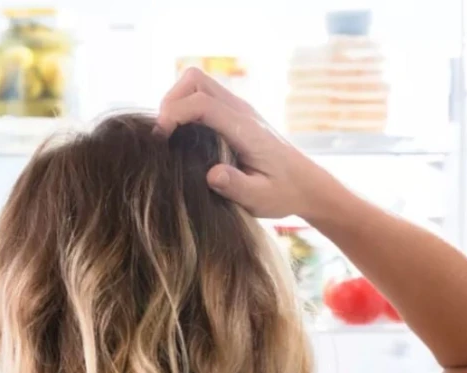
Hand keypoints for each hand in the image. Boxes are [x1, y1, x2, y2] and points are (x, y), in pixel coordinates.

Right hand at [156, 68, 336, 219]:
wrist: (306, 184)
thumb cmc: (283, 193)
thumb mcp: (260, 198)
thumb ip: (236, 186)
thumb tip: (212, 174)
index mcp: (245, 128)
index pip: (202, 103)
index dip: (174, 114)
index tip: (160, 139)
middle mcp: (240, 111)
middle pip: (195, 80)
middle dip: (170, 100)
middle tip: (162, 134)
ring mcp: (238, 109)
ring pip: (197, 83)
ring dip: (176, 102)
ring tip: (168, 134)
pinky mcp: (234, 114)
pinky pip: (203, 96)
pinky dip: (185, 107)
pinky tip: (182, 136)